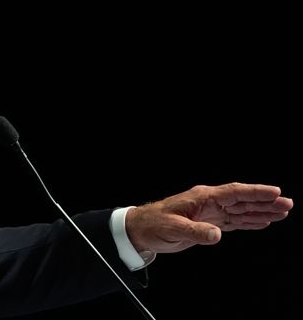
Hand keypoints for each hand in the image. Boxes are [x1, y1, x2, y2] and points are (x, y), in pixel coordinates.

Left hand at [126, 183, 292, 253]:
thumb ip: (195, 232)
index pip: (234, 193)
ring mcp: (210, 213)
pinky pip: (233, 221)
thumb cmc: (153, 225)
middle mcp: (209, 203)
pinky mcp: (208, 224)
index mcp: (202, 197)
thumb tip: (217, 235)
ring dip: (261, 212)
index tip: (275, 192)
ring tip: (282, 213)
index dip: (255, 192)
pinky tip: (262, 222)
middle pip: (242, 201)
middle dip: (265, 202)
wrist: (141, 230)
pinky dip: (249, 222)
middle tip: (287, 205)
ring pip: (241, 211)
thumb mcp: (172, 228)